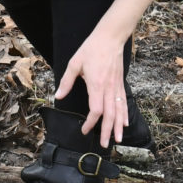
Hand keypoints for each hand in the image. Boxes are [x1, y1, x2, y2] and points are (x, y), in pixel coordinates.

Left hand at [55, 30, 129, 146]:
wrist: (110, 38)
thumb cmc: (91, 49)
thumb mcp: (74, 63)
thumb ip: (66, 82)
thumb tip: (58, 96)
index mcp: (96, 85)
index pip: (96, 110)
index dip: (91, 122)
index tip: (85, 130)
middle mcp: (108, 88)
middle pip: (110, 115)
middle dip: (108, 131)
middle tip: (105, 144)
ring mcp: (116, 87)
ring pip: (119, 111)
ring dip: (118, 126)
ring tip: (117, 140)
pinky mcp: (120, 84)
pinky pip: (123, 102)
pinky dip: (125, 114)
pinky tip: (124, 123)